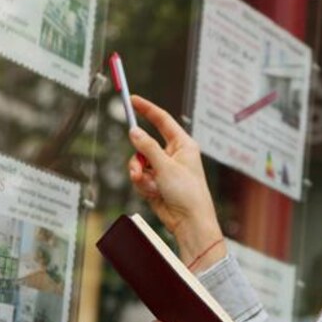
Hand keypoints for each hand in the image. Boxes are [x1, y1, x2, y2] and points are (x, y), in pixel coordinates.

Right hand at [127, 95, 224, 266]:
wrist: (189, 221)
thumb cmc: (187, 192)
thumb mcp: (166, 166)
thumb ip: (147, 147)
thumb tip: (134, 131)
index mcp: (183, 144)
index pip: (162, 120)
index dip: (147, 109)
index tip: (132, 99)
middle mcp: (173, 154)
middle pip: (146, 143)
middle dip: (139, 154)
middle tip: (140, 162)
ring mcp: (163, 169)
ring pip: (139, 161)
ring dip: (138, 172)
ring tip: (148, 183)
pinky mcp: (155, 182)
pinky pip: (139, 176)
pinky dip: (141, 183)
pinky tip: (152, 193)